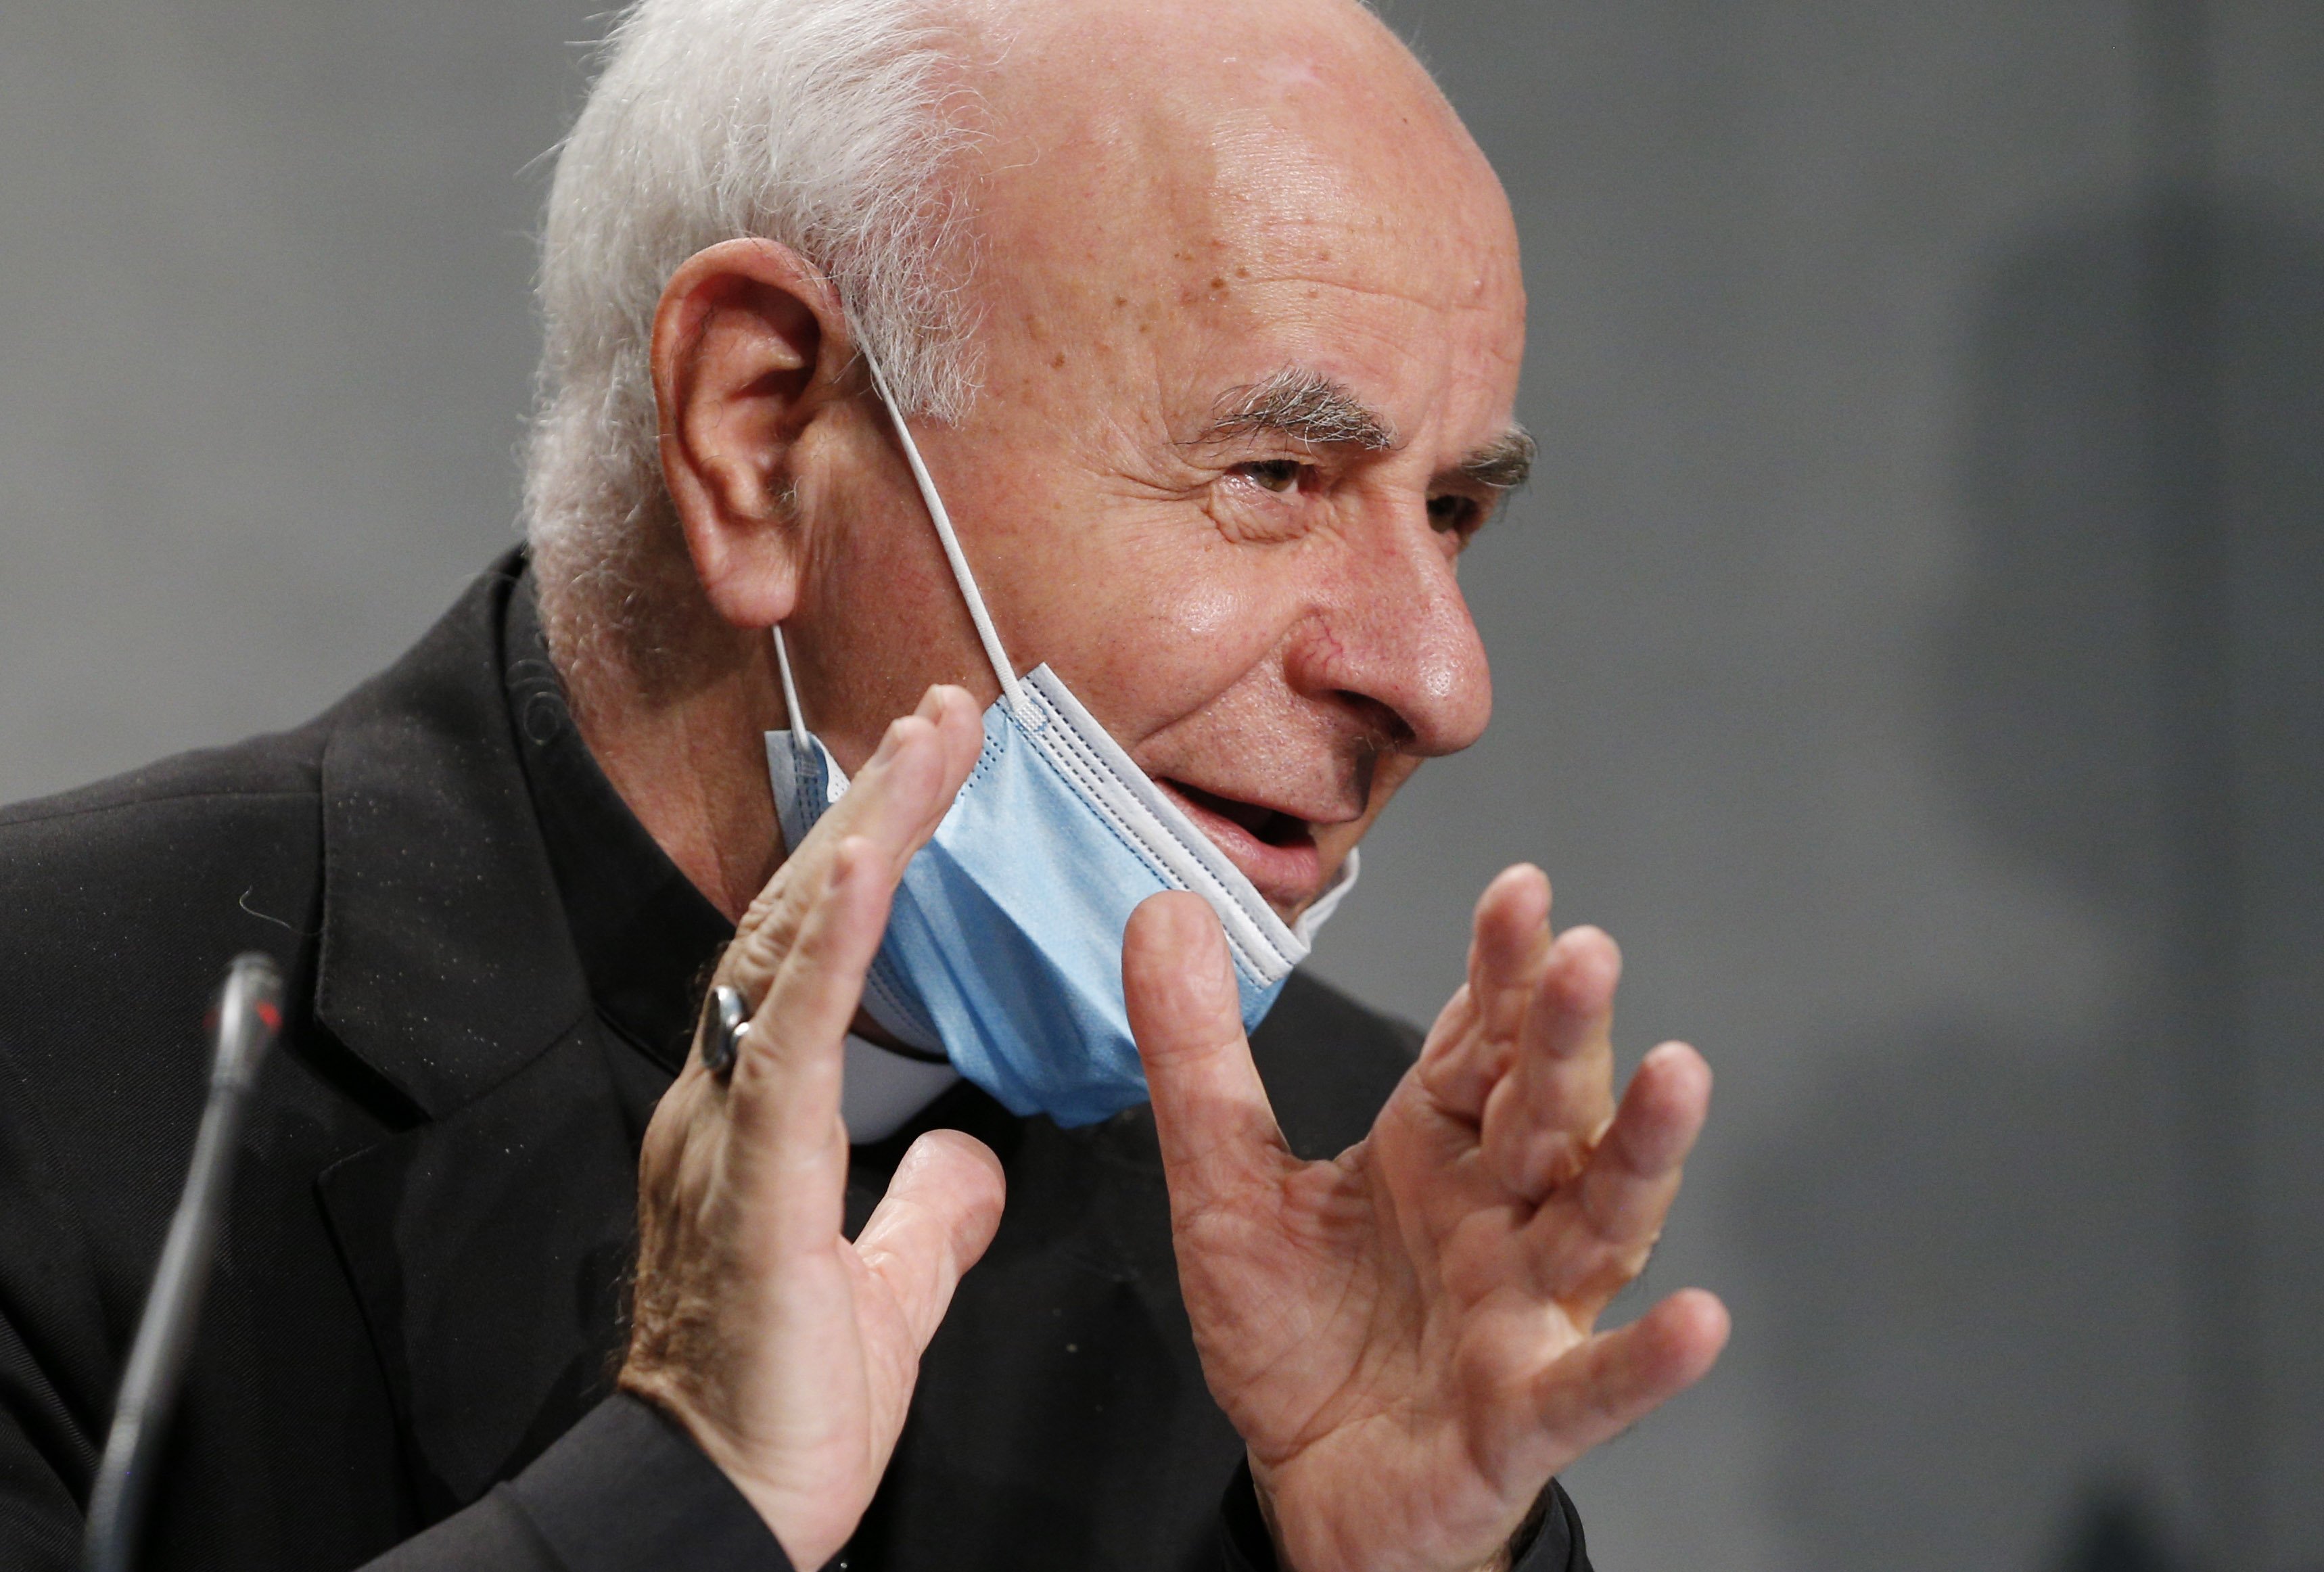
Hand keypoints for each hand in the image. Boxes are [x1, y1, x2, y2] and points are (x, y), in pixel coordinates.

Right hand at [620, 686, 1002, 1569]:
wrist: (717, 1513)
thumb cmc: (780, 1416)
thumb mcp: (884, 1294)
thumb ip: (924, 1214)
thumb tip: (968, 1155)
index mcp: (754, 1122)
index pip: (813, 958)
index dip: (865, 862)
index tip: (925, 782)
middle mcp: (724, 1102)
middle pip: (801, 922)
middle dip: (872, 810)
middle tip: (942, 714)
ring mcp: (725, 1131)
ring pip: (794, 950)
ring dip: (865, 834)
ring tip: (928, 741)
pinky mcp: (751, 1177)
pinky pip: (792, 1037)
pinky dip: (833, 942)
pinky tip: (873, 863)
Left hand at [1123, 866, 1728, 1571]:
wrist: (1311, 1481)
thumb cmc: (1297, 1333)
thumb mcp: (1224, 1182)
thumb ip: (1199, 1054)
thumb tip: (1165, 910)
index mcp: (1438, 1145)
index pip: (1481, 1037)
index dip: (1504, 966)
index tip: (1519, 890)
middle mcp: (1502, 1211)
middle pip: (1546, 1107)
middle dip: (1567, 1031)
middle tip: (1586, 952)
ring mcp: (1525, 1309)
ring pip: (1599, 1220)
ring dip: (1642, 1150)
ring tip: (1679, 1073)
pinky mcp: (1525, 1413)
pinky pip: (1593, 1386)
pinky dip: (1646, 1359)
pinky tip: (1697, 1321)